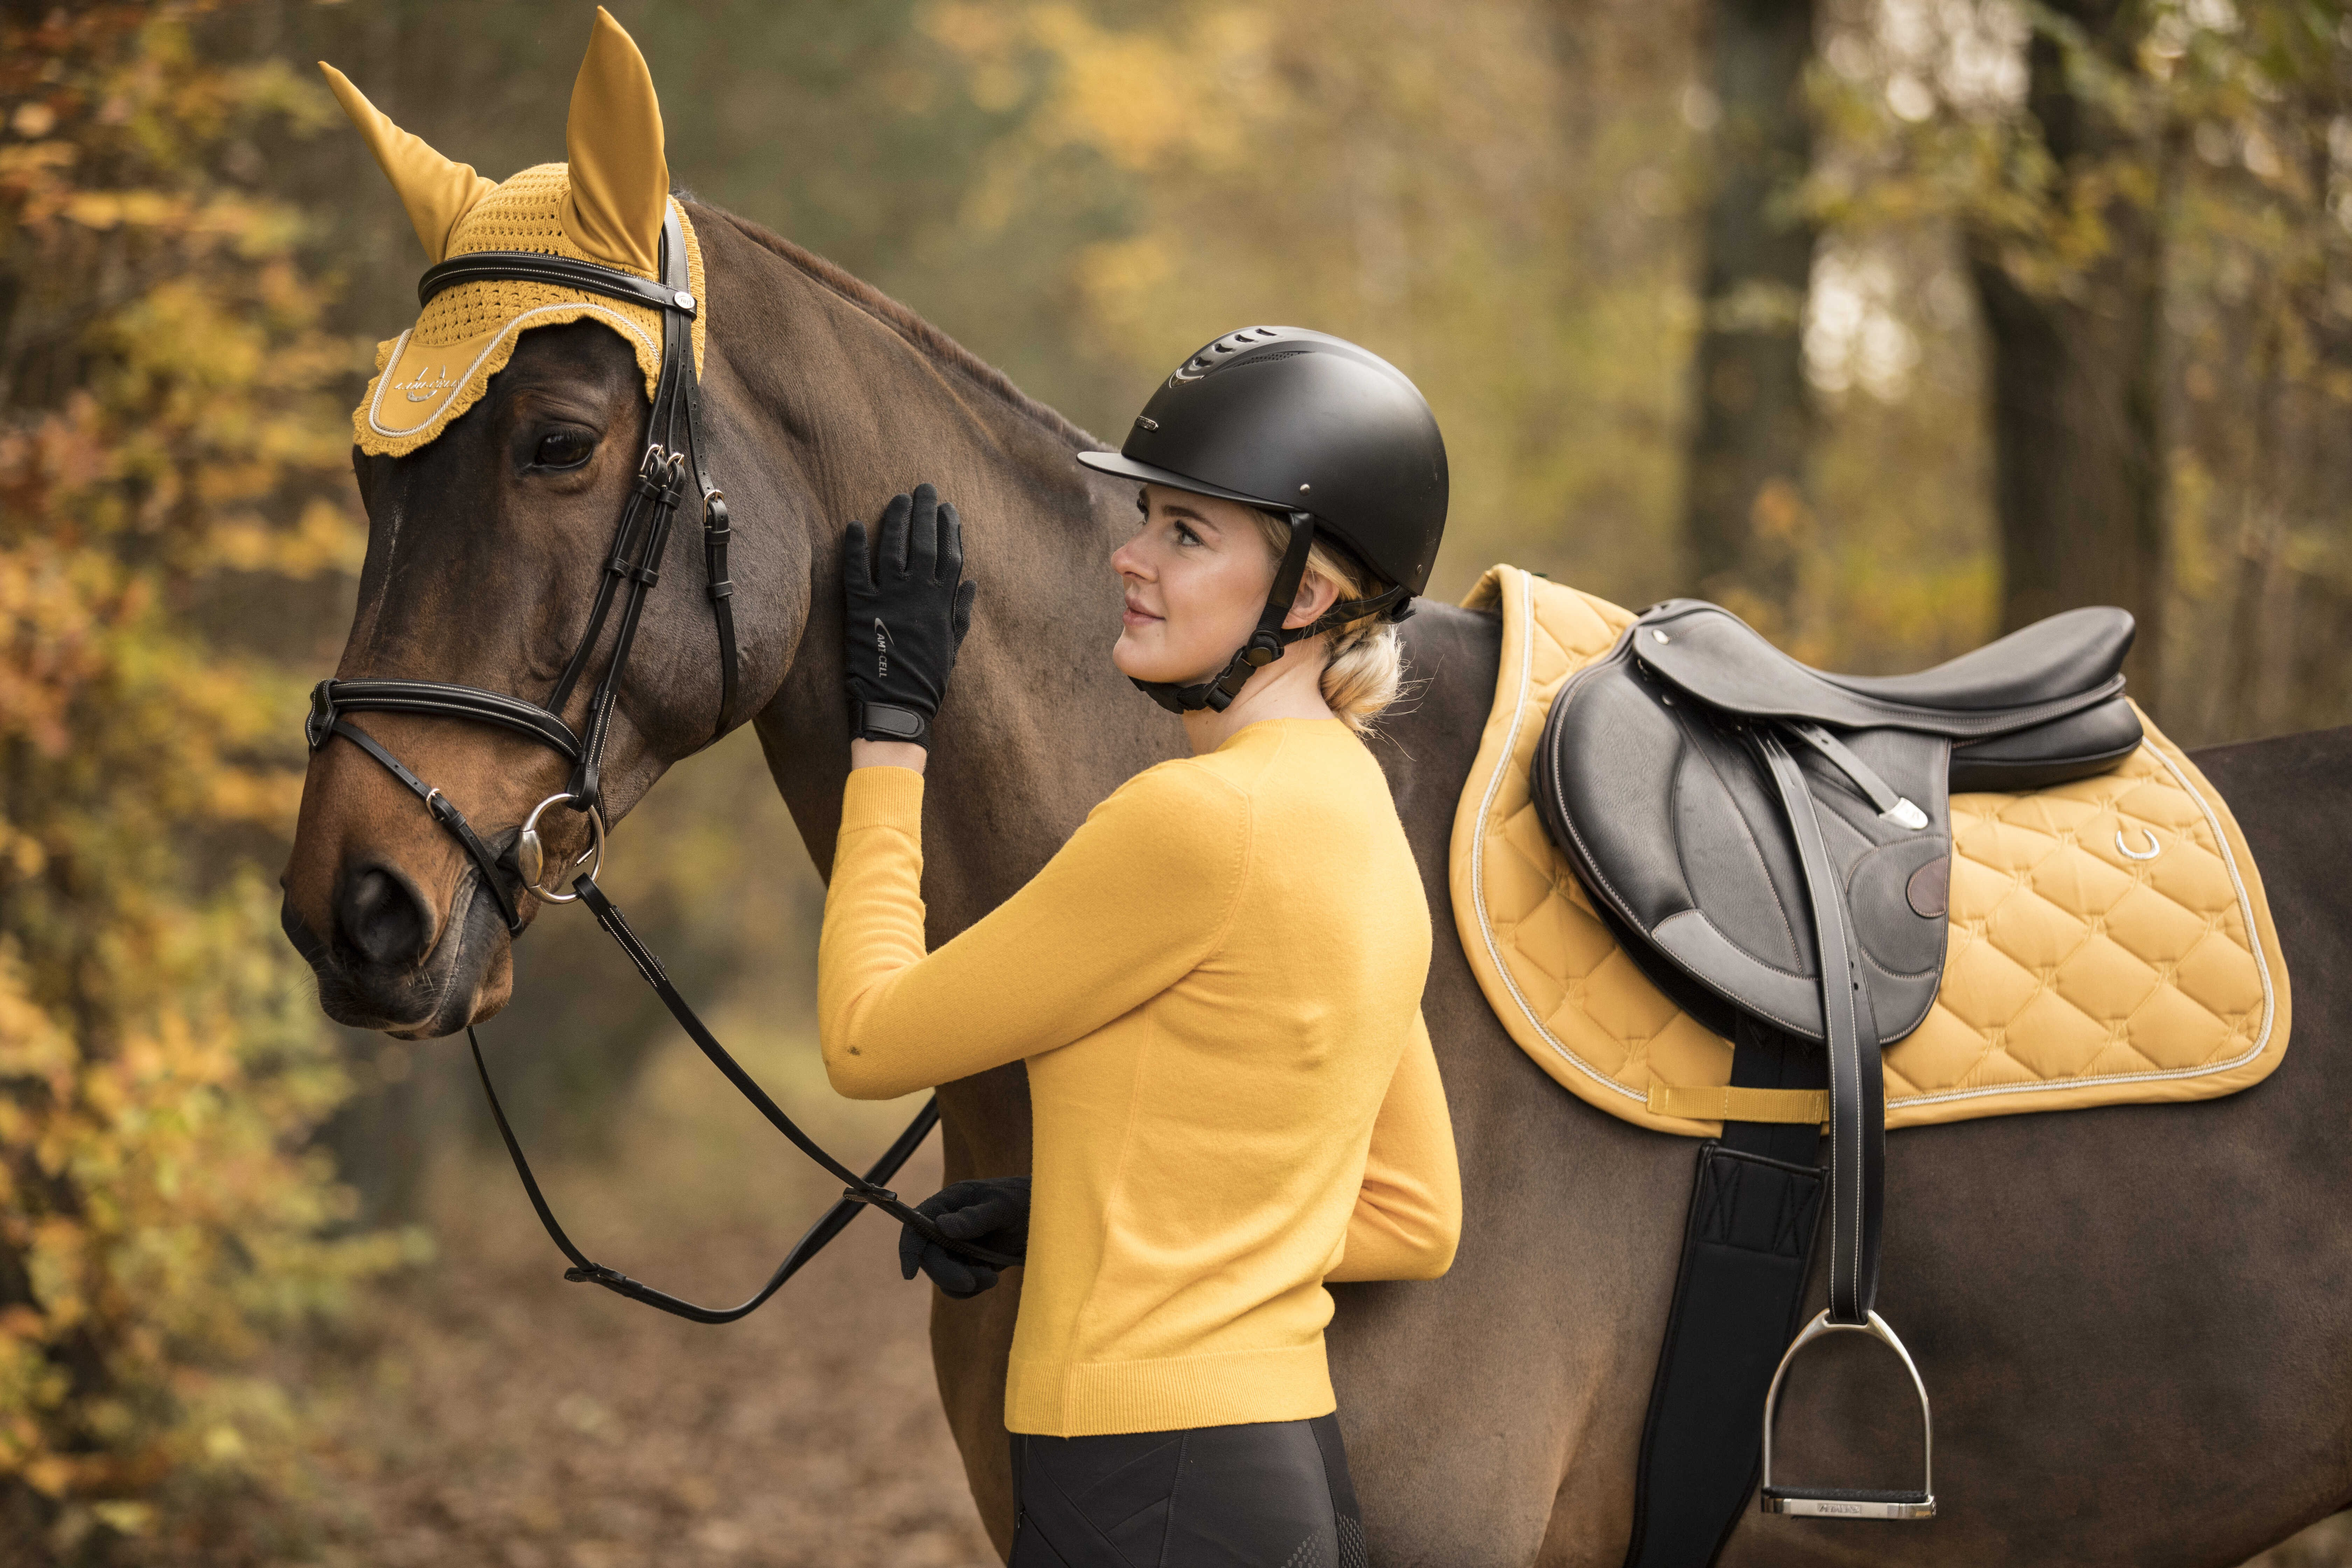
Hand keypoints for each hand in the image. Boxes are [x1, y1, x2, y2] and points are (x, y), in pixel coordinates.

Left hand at [842, 484, 976, 747]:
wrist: (895, 709)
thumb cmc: (925, 682)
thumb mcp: (952, 648)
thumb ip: (960, 613)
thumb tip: (971, 583)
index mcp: (942, 605)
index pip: (950, 556)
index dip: (950, 529)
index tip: (948, 508)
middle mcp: (918, 596)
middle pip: (924, 544)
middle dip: (926, 513)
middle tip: (923, 488)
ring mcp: (890, 600)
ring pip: (895, 549)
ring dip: (897, 520)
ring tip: (898, 499)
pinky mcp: (861, 609)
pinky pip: (857, 571)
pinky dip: (856, 547)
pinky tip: (856, 525)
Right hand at [899, 1176, 1029, 1298]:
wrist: (1049, 1217)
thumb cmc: (1025, 1201)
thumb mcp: (1003, 1206)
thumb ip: (975, 1217)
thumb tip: (942, 1226)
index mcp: (949, 1203)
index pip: (915, 1225)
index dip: (908, 1248)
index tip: (910, 1273)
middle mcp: (947, 1225)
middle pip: (928, 1256)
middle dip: (947, 1273)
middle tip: (973, 1281)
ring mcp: (957, 1246)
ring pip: (941, 1275)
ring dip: (963, 1283)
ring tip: (992, 1277)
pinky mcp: (969, 1264)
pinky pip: (957, 1286)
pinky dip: (970, 1289)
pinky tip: (990, 1278)